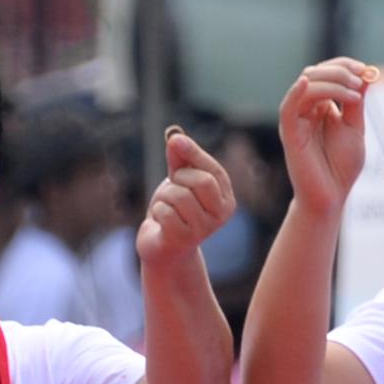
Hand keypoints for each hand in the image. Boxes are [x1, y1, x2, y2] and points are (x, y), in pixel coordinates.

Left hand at [137, 126, 237, 266]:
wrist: (162, 247)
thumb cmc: (175, 210)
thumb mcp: (179, 181)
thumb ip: (180, 159)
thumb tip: (175, 137)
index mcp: (226, 199)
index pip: (214, 171)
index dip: (194, 153)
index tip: (174, 140)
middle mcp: (220, 216)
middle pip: (202, 182)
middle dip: (180, 178)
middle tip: (172, 186)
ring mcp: (203, 230)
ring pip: (180, 196)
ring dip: (165, 196)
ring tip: (164, 206)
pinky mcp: (183, 240)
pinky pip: (166, 212)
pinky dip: (157, 211)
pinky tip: (160, 220)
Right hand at [278, 60, 377, 213]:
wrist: (331, 196)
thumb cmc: (341, 166)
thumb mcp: (354, 128)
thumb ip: (355, 102)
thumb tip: (365, 74)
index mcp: (321, 105)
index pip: (328, 73)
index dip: (346, 66)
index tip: (367, 70)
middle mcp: (306, 108)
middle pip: (317, 73)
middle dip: (341, 72)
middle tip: (360, 81)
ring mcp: (297, 119)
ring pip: (307, 85)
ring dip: (332, 83)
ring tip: (354, 95)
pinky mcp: (290, 132)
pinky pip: (288, 107)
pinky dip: (296, 92)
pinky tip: (307, 83)